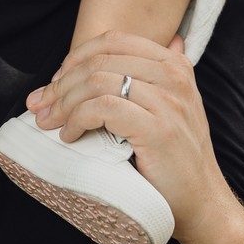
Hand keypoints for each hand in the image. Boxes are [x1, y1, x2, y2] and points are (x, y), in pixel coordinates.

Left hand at [26, 32, 233, 243]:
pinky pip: (103, 107)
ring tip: (52, 123)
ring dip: (65, 102)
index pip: (113, 40)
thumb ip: (137, 81)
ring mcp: (168, 100)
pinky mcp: (157, 128)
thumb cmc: (174, 160)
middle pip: (100, 60)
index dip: (76, 58)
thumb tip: (83, 63)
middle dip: (62, 82)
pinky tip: (70, 135)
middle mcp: (174, 75)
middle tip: (41, 106)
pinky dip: (78, 119)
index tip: (56, 82)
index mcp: (174, 64)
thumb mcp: (163, 108)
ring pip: (98, 80)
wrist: (202, 202)